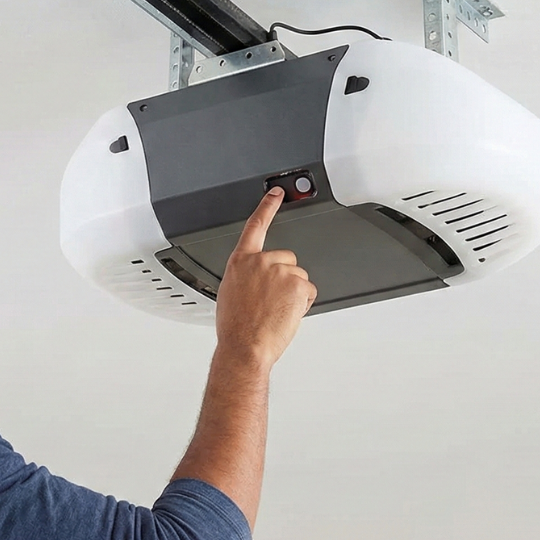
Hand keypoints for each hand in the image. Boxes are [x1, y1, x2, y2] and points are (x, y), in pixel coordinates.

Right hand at [214, 187, 317, 369]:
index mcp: (240, 262)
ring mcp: (280, 271)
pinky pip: (309, 291)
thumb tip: (257, 281)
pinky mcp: (297, 284)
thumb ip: (246, 278)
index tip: (277, 193)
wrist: (244, 346)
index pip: (256, 226)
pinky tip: (287, 314)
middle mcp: (260, 261)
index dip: (267, 206)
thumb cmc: (236, 327)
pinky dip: (303, 304)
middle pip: (287, 259)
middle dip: (285, 278)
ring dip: (294, 294)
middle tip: (272, 301)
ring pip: (299, 278)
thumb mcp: (230, 295)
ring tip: (276, 311)